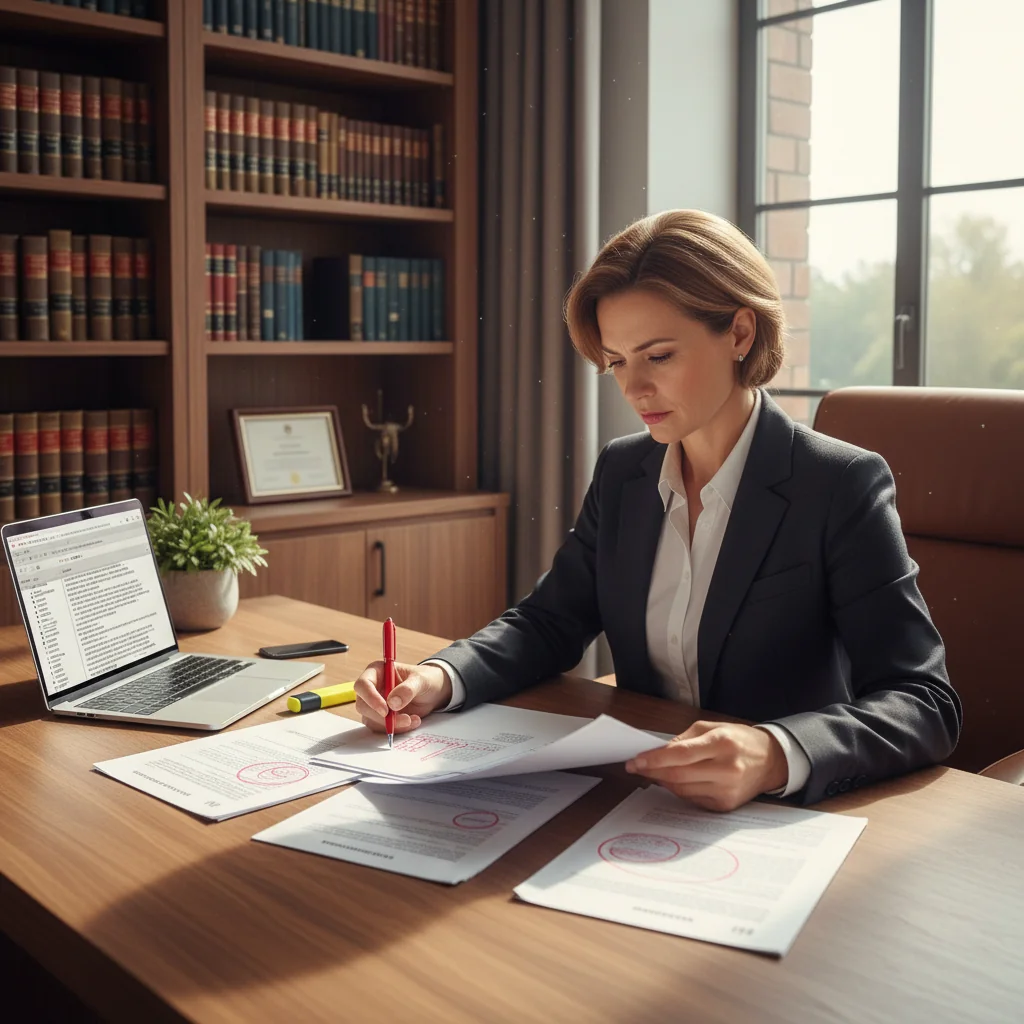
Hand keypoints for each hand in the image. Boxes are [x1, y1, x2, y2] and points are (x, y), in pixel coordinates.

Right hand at [352, 661, 452, 733]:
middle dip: (382, 717)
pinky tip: (412, 721)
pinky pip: (381, 728)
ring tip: (413, 719)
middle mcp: (372, 687)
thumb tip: (392, 703)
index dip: (370, 698)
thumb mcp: (421, 680)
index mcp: (377, 671)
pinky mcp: (380, 717)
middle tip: (405, 719)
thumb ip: (408, 689)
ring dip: (391, 725)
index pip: (363, 685)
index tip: (385, 710)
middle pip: (363, 706)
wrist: (433, 692)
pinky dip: (396, 729)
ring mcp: (374, 703)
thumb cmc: (425, 679)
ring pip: (371, 720)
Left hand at [625, 721, 787, 811]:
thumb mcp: (713, 727)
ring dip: (663, 781)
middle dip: (652, 771)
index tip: (636, 760)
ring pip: (682, 790)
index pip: (680, 754)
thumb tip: (658, 752)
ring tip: (653, 772)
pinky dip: (679, 790)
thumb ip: (684, 739)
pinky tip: (674, 781)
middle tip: (637, 767)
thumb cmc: (739, 740)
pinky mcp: (725, 805)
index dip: (654, 759)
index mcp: (721, 743)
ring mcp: (726, 790)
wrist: (771, 761)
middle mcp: (726, 769)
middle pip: (678, 775)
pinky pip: (692, 799)